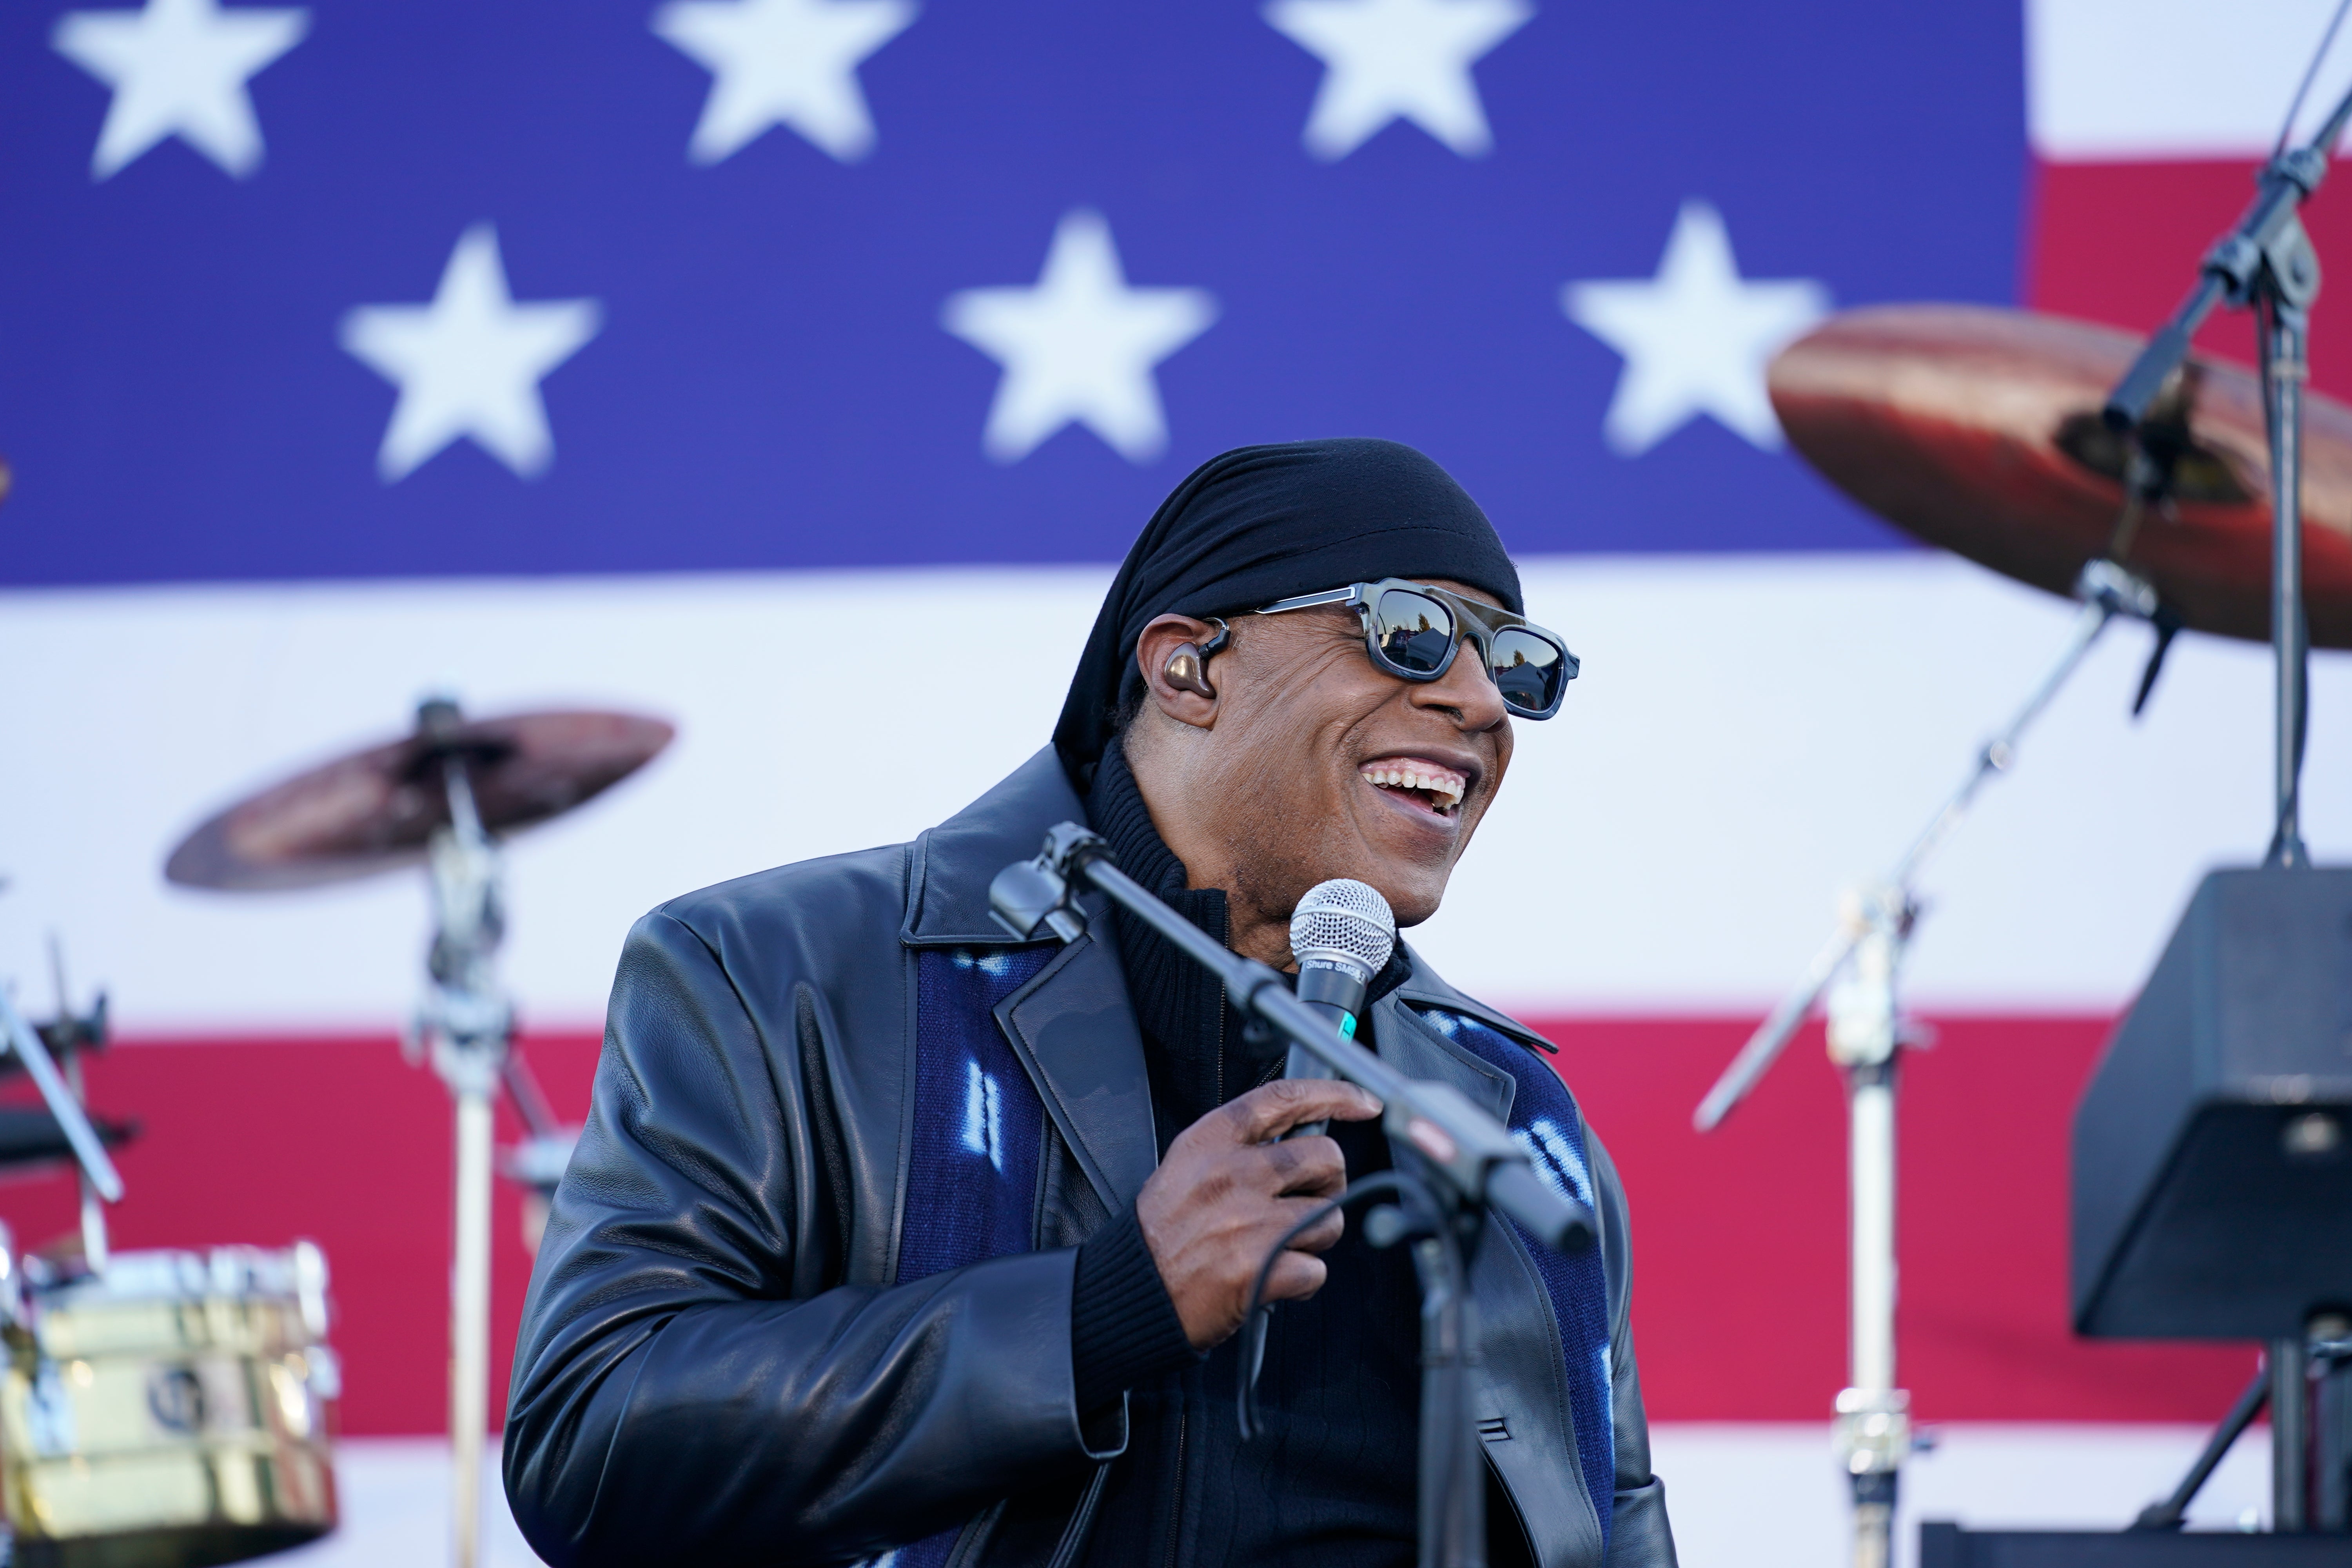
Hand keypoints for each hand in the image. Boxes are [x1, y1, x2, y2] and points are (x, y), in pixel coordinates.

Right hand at [1135, 1078, 1383, 1349]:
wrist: (1131, 1294)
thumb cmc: (1162, 1234)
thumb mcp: (1187, 1167)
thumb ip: (1239, 1146)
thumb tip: (1300, 1136)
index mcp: (1211, 1142)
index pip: (1283, 1099)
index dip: (1334, 1095)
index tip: (1363, 1102)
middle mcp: (1232, 1174)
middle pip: (1326, 1158)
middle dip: (1329, 1183)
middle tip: (1305, 1201)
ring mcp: (1249, 1221)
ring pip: (1330, 1217)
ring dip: (1313, 1237)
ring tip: (1277, 1246)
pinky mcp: (1262, 1268)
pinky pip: (1316, 1269)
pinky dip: (1301, 1280)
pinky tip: (1272, 1278)